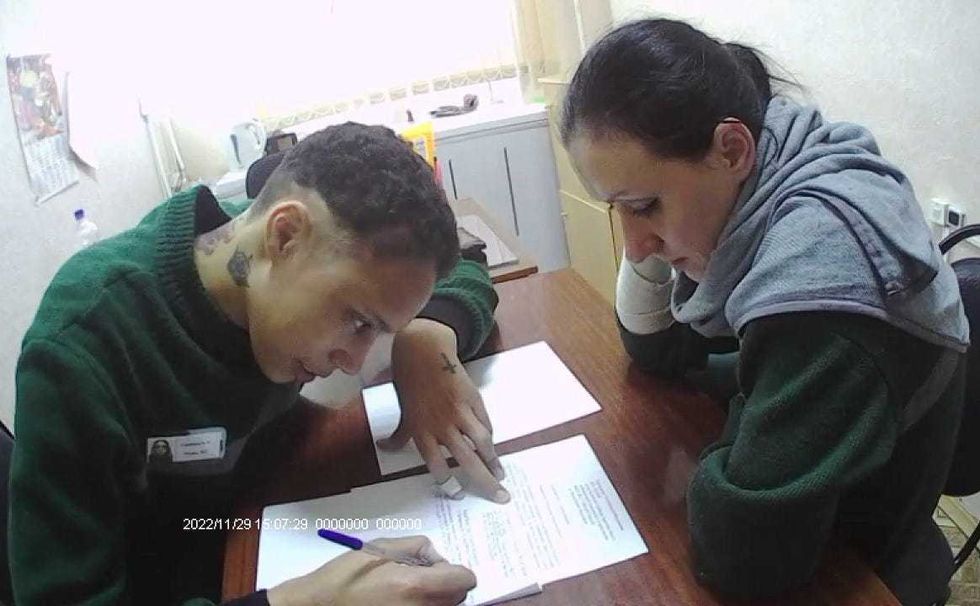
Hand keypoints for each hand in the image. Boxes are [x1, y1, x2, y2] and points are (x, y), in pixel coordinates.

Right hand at [267, 536, 475, 605]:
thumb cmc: (344, 577)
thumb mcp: (380, 548)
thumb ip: (416, 546)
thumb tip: (436, 556)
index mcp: (414, 585)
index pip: (464, 580)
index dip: (456, 570)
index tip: (440, 567)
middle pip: (458, 598)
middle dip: (447, 584)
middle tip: (422, 577)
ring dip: (435, 599)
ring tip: (408, 591)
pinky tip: (400, 602)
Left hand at [380, 318, 508, 503]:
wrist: (424, 353)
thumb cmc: (410, 385)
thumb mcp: (402, 412)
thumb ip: (398, 435)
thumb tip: (383, 448)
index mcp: (422, 431)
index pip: (438, 466)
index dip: (449, 483)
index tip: (458, 494)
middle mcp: (443, 425)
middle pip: (467, 460)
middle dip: (484, 481)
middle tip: (499, 497)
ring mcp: (461, 412)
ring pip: (482, 442)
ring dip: (494, 461)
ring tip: (501, 475)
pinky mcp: (474, 399)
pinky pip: (485, 423)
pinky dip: (490, 438)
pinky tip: (492, 449)